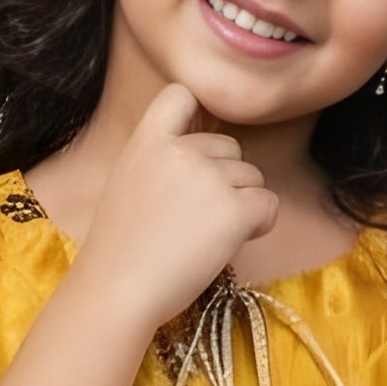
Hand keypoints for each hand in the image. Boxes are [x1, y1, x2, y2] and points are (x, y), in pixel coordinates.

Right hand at [68, 82, 279, 327]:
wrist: (118, 291)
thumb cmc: (120, 253)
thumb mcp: (127, 186)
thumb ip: (160, 163)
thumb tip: (203, 165)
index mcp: (146, 141)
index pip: (181, 94)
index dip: (199, 114)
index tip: (198, 148)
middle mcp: (180, 150)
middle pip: (230, 146)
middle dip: (226, 178)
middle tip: (200, 218)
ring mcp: (209, 177)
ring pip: (252, 176)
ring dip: (242, 204)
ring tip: (209, 236)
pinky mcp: (233, 210)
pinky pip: (268, 204)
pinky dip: (260, 223)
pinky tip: (234, 242)